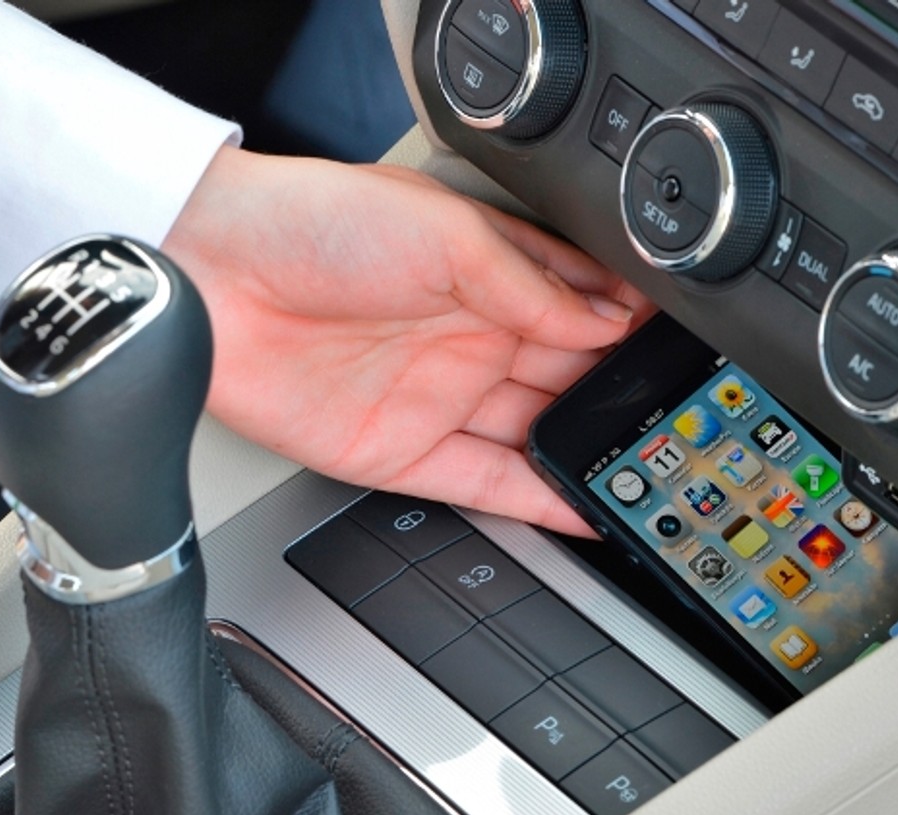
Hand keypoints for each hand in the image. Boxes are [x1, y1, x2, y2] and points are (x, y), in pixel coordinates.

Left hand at [162, 147, 651, 535]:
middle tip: (679, 420)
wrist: (214, 275)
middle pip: (566, 376)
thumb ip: (533, 285)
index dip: (630, 327)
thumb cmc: (314, 223)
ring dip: (590, 453)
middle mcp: (468, 334)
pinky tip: (590, 508)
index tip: (684, 352)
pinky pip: (487, 485)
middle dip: (620, 396)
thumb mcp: (447, 232)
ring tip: (652, 472)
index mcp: (488, 269)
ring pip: (536, 435)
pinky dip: (541, 501)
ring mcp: (438, 396)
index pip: (581, 305)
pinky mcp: (402, 453)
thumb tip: (605, 319)